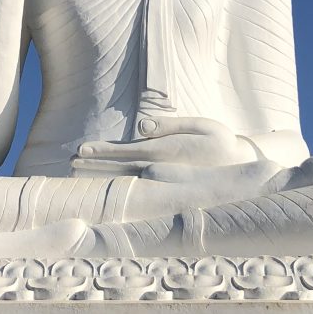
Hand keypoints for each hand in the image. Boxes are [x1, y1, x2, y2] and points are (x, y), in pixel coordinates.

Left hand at [70, 116, 255, 176]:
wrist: (242, 169)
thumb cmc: (221, 142)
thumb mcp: (201, 126)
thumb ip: (169, 126)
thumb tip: (140, 127)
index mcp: (167, 152)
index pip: (127, 152)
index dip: (102, 152)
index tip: (81, 150)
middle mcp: (162, 170)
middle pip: (119, 167)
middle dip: (94, 165)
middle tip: (70, 162)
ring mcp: (164, 181)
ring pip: (124, 178)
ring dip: (100, 175)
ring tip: (78, 171)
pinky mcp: (167, 187)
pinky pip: (136, 185)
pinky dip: (116, 183)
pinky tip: (103, 182)